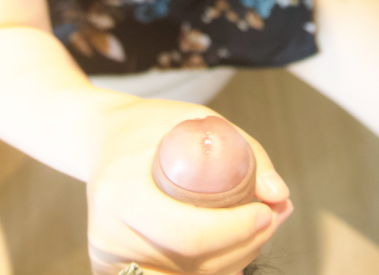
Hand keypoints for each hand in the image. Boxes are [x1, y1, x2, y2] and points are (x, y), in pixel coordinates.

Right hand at [84, 94, 292, 274]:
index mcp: (122, 192)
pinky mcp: (110, 269)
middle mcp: (109, 233)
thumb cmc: (150, 125)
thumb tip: (279, 195)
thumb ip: (243, 151)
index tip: (266, 212)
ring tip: (254, 233)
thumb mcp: (196, 118)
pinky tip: (228, 254)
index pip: (188, 235)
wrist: (100, 137)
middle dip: (244, 248)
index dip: (235, 232)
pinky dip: (206, 272)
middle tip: (270, 219)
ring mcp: (108, 256)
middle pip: (191, 265)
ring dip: (231, 263)